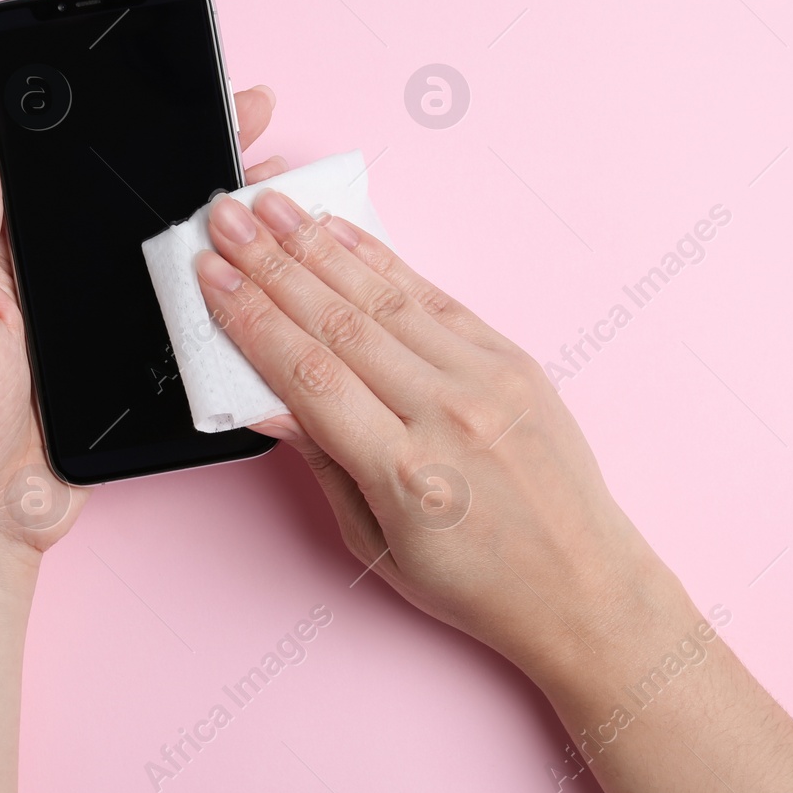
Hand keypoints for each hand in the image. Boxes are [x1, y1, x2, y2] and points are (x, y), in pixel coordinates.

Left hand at [0, 88, 285, 549]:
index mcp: (11, 250)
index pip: (76, 169)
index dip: (126, 124)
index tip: (175, 86)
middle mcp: (64, 279)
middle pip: (140, 205)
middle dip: (198, 161)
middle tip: (253, 121)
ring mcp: (105, 326)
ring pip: (175, 259)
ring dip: (225, 225)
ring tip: (277, 187)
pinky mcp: (136, 372)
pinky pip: (187, 323)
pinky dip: (228, 297)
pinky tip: (267, 272)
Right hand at [194, 186, 691, 681]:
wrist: (583, 585)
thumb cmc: (476, 582)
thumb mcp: (375, 546)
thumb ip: (323, 463)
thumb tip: (267, 400)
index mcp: (407, 474)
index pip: (308, 375)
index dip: (250, 319)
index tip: (210, 278)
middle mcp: (448, 415)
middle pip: (336, 323)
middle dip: (269, 264)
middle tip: (225, 219)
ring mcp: (486, 379)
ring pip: (382, 298)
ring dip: (317, 245)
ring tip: (270, 207)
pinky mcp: (512, 358)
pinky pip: (434, 296)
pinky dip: (382, 259)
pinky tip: (339, 232)